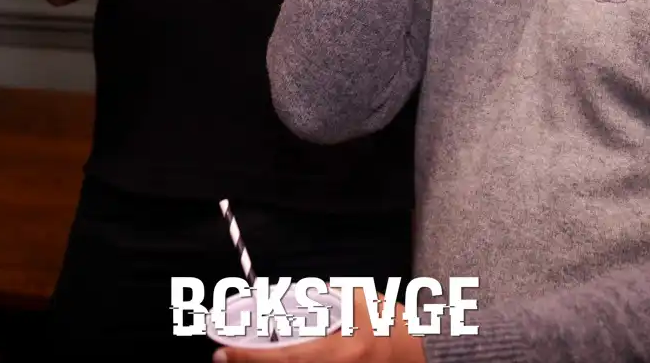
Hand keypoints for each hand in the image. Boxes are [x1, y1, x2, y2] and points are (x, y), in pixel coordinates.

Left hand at [214, 287, 425, 362]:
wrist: (427, 356)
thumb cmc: (396, 327)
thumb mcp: (366, 301)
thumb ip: (336, 296)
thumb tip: (310, 293)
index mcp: (341, 352)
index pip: (284, 361)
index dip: (248, 361)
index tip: (222, 355)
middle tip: (226, 359)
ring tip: (245, 359)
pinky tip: (279, 360)